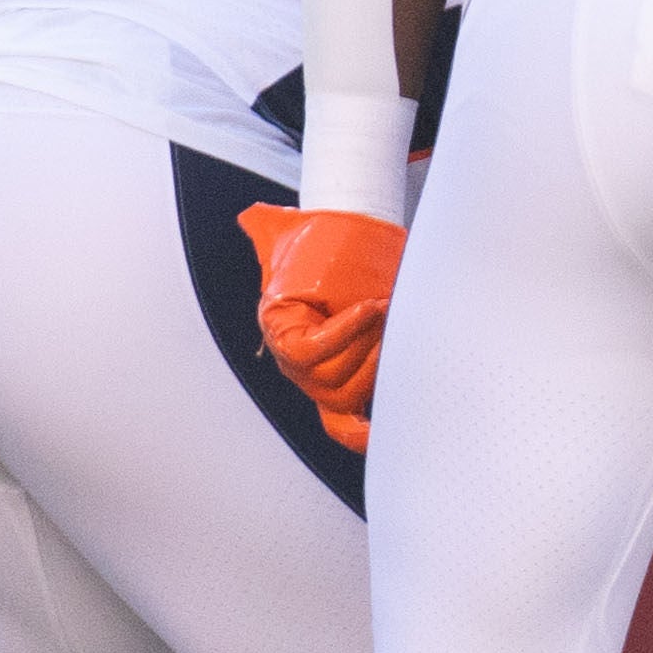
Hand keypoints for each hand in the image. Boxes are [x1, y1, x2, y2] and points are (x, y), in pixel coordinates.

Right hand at [239, 204, 401, 449]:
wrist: (347, 254)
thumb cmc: (324, 244)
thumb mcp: (293, 233)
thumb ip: (268, 227)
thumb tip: (253, 217)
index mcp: (280, 329)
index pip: (307, 351)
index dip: (345, 333)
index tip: (375, 305)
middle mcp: (297, 364)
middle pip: (332, 382)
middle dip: (370, 349)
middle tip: (393, 316)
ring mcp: (321, 380)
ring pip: (348, 398)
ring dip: (378, 370)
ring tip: (398, 333)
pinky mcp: (346, 388)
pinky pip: (345, 427)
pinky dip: (361, 435)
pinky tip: (383, 434)